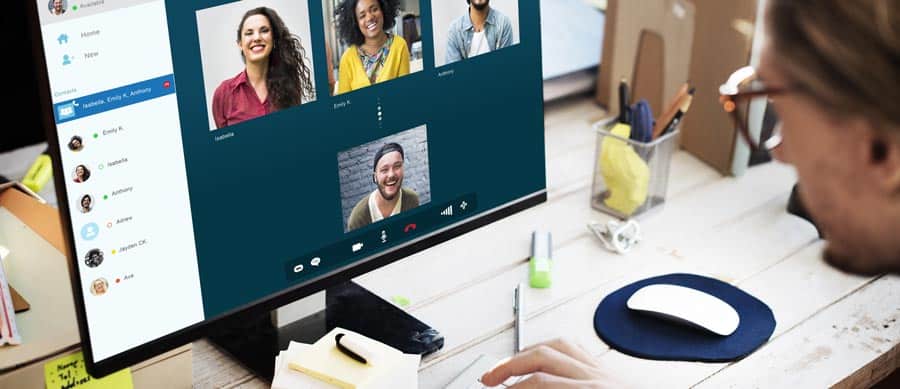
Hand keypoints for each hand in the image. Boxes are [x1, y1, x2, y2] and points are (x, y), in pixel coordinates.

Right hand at [480, 338, 622, 387]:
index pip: (540, 384)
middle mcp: (598, 378)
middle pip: (543, 358)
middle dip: (509, 366)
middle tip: (488, 379)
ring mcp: (603, 371)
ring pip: (557, 346)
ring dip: (526, 353)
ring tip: (508, 365)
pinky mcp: (608, 371)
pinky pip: (575, 349)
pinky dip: (551, 348)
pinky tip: (539, 356)